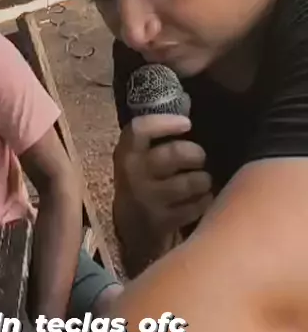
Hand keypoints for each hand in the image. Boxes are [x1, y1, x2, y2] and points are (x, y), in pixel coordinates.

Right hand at [113, 113, 212, 251]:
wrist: (132, 229)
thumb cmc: (145, 181)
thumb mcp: (141, 158)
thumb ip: (158, 136)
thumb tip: (188, 102)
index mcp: (126, 152)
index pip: (140, 129)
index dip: (165, 122)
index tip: (187, 124)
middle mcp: (132, 174)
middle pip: (172, 154)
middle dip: (195, 154)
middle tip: (200, 158)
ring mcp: (146, 199)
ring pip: (189, 182)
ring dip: (203, 180)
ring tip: (203, 180)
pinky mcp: (161, 222)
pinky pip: (195, 207)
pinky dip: (204, 201)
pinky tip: (201, 199)